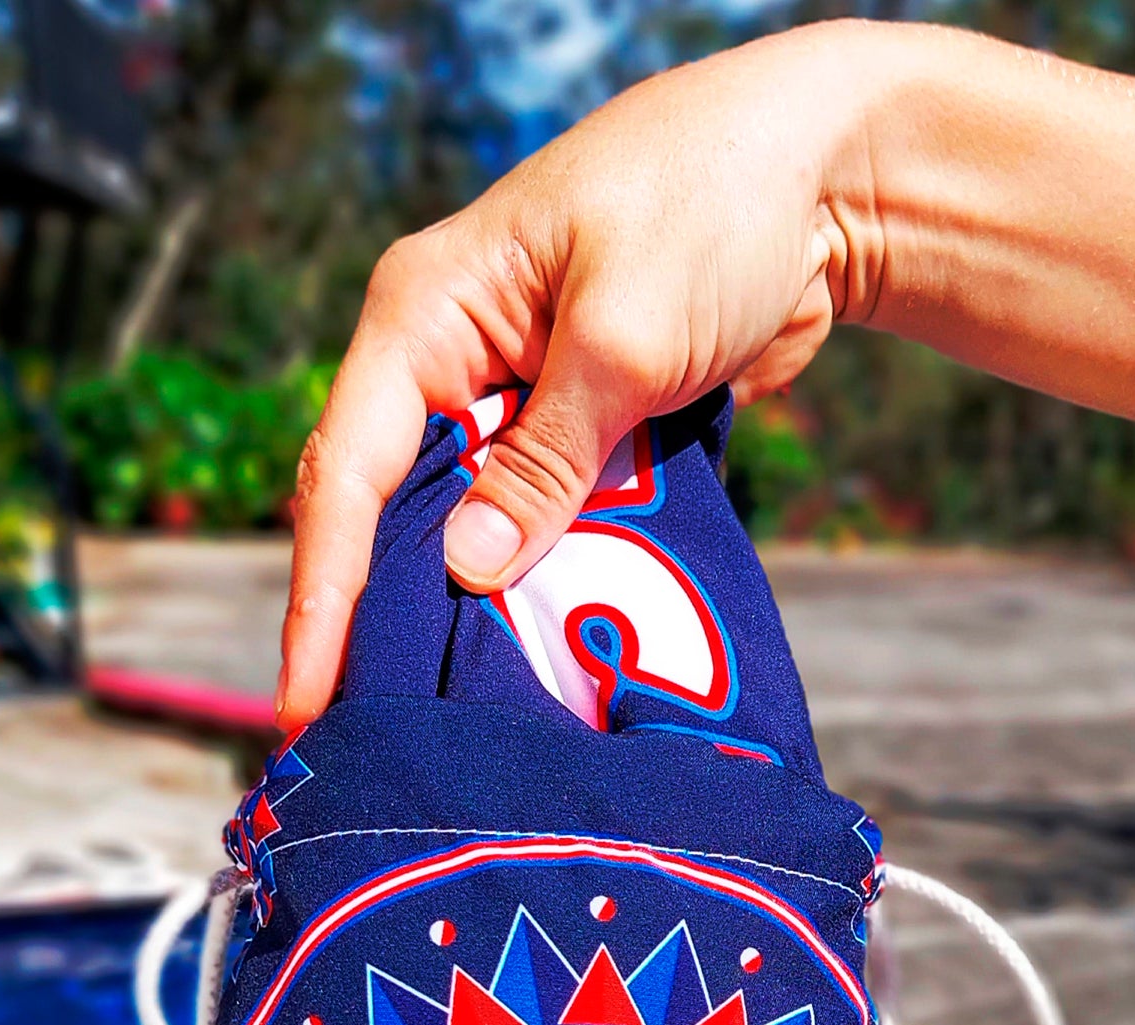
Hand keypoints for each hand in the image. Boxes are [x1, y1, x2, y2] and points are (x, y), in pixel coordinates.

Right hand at [278, 20, 899, 728]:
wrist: (825, 180)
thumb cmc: (715, 206)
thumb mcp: (626, 338)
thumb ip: (545, 460)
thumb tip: (466, 568)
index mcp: (426, 313)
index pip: (348, 469)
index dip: (324, 592)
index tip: (309, 694)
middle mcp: (447, 358)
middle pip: (381, 511)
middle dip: (367, 619)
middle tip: (353, 734)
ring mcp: (507, 397)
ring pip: (454, 527)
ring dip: (450, 614)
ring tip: (426, 721)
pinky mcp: (567, 431)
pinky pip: (527, 524)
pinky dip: (525, 586)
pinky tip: (517, 660)